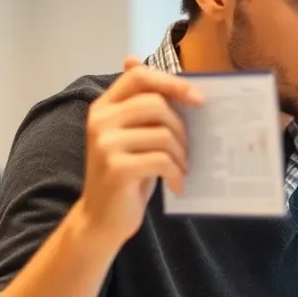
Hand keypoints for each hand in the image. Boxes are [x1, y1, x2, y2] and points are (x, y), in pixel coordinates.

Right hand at [77, 56, 202, 247]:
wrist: (101, 220)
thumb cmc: (126, 174)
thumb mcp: (134, 137)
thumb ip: (146, 110)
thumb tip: (181, 83)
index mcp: (104, 107)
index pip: (139, 77)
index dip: (171, 82)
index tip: (197, 98)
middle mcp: (100, 121)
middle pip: (156, 104)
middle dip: (180, 126)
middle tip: (186, 148)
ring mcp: (105, 144)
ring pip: (163, 134)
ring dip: (181, 154)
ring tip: (181, 168)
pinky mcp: (116, 169)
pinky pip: (162, 160)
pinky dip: (176, 173)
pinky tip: (176, 184)